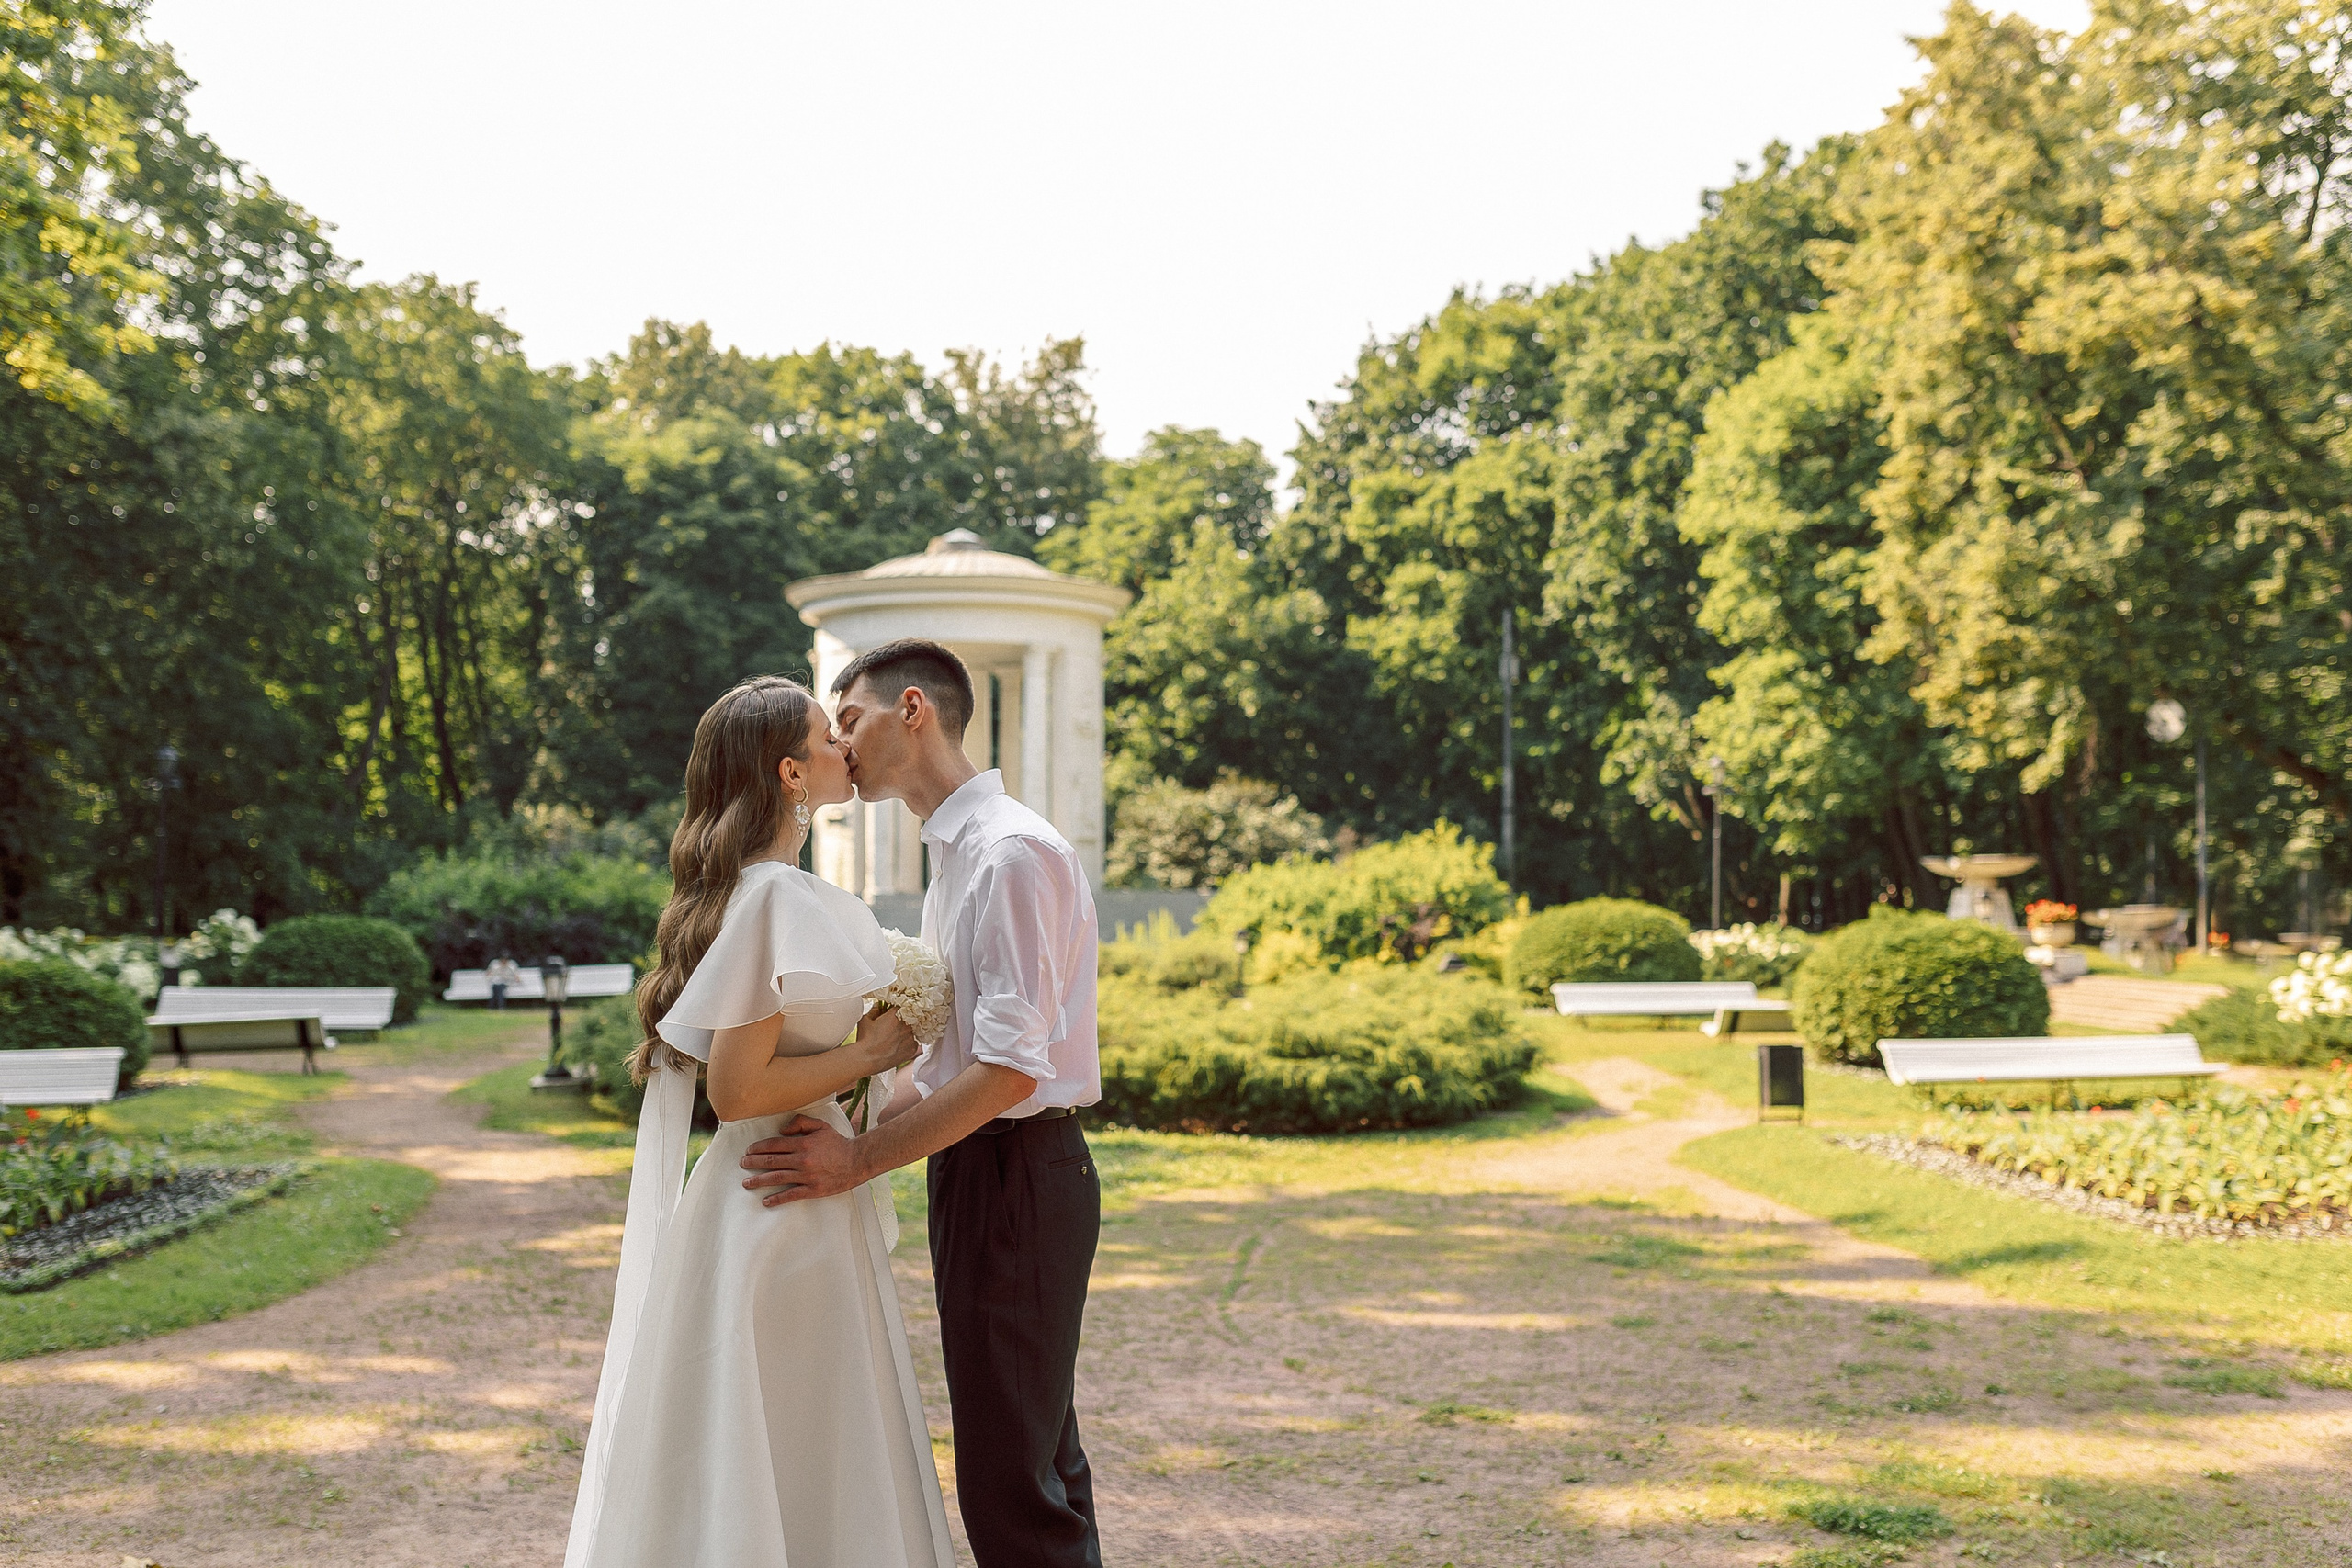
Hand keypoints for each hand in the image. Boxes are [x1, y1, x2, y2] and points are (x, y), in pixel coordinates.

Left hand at [740, 1115, 866, 1204]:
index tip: (749, 1150)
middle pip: (771, 1161)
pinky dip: (777, 1199)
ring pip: (776, 1178)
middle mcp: (802, 1160)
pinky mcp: (812, 1190)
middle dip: (754, 1162)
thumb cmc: (838, 1143)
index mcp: (803, 1144)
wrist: (857, 1161)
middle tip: (743, 1164)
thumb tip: (781, 1131)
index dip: (758, 1148)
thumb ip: (800, 1122)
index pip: (774, 1145)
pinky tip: (766, 1201)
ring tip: (747, 1182)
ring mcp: (806, 1177)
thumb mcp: (820, 1126)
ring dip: (759, 1181)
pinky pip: (791, 1195)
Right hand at [852, 1006, 919, 1074]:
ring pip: (910, 1031)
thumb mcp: (865, 1020)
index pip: (900, 1007)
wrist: (868, 1060)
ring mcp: (911, 1037)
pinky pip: (913, 1043)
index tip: (890, 1016)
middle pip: (907, 1019)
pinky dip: (906, 1044)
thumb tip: (878, 1007)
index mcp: (896, 1014)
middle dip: (899, 1022)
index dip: (894, 1012)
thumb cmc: (865, 1041)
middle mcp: (906, 1025)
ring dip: (904, 1033)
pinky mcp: (913, 1049)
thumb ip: (874, 1010)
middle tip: (889, 1029)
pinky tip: (896, 1047)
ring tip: (892, 1039)